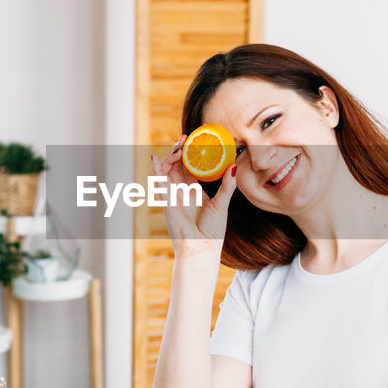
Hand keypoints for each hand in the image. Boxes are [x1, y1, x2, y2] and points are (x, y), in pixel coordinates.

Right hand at [151, 134, 239, 261]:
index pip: (189, 166)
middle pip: (176, 165)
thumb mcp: (222, 204)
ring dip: (171, 156)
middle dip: (179, 149)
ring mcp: (172, 196)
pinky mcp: (167, 203)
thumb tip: (233, 166)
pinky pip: (159, 184)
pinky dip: (156, 170)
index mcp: (193, 190)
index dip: (190, 152)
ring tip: (180, 147)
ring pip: (166, 170)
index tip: (196, 139)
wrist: (203, 250)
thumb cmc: (211, 232)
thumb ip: (227, 185)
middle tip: (186, 137)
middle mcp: (181, 191)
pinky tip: (155, 158)